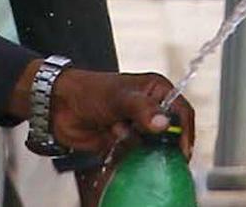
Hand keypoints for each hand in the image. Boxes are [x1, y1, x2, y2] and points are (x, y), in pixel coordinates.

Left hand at [36, 66, 192, 159]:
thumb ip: (143, 110)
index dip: (184, 130)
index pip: (182, 111)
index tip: (182, 150)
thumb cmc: (90, 91)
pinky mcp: (126, 142)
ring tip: (117, 131)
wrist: (60, 107)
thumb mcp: (119, 97)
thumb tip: (164, 124)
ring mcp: (138, 127)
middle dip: (160, 141)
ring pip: (153, 147)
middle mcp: (151, 108)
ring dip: (137, 144)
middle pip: (171, 133)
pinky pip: (136, 155)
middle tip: (150, 146)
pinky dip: (127, 152)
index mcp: (156, 90)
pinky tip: (112, 138)